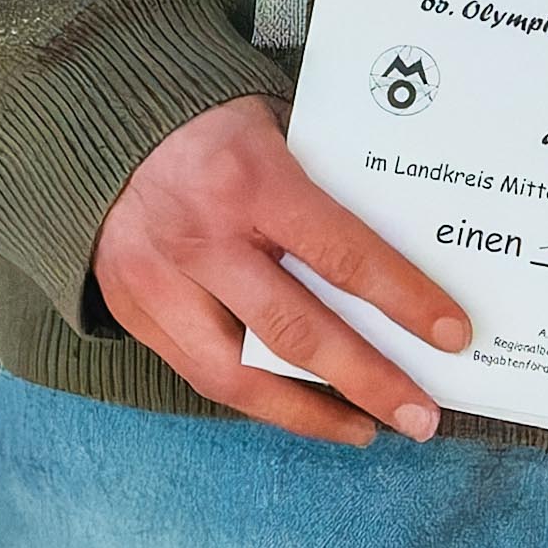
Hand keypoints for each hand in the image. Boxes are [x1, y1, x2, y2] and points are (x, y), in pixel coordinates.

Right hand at [94, 95, 465, 440]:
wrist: (95, 118)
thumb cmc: (206, 121)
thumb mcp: (273, 124)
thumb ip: (322, 179)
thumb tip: (402, 238)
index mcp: (250, 182)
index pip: (342, 254)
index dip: (404, 300)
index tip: (452, 335)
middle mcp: (202, 240)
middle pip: (296, 332)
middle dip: (368, 381)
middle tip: (421, 417)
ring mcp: (159, 282)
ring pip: (240, 374)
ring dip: (311, 414)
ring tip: (365, 429)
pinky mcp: (132, 310)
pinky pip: (201, 374)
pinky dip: (256, 398)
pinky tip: (300, 408)